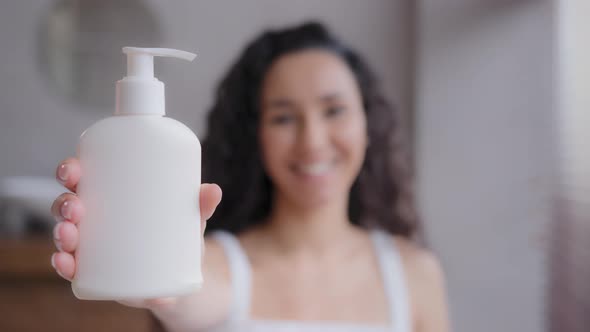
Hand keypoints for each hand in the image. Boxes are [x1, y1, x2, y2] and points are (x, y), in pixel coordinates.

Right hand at [50, 157, 221, 308]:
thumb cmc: (178, 235)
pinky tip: (65, 263)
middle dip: (64, 203)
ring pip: (66, 233)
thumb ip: (201, 205)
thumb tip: (213, 191)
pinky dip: (63, 264)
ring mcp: (94, 244)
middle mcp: (96, 217)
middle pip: (69, 203)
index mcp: (112, 194)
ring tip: (70, 235)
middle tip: (77, 207)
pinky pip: (71, 265)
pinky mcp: (96, 270)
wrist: (181, 275)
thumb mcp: (190, 218)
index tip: (73, 169)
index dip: (70, 170)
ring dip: (60, 233)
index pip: (84, 176)